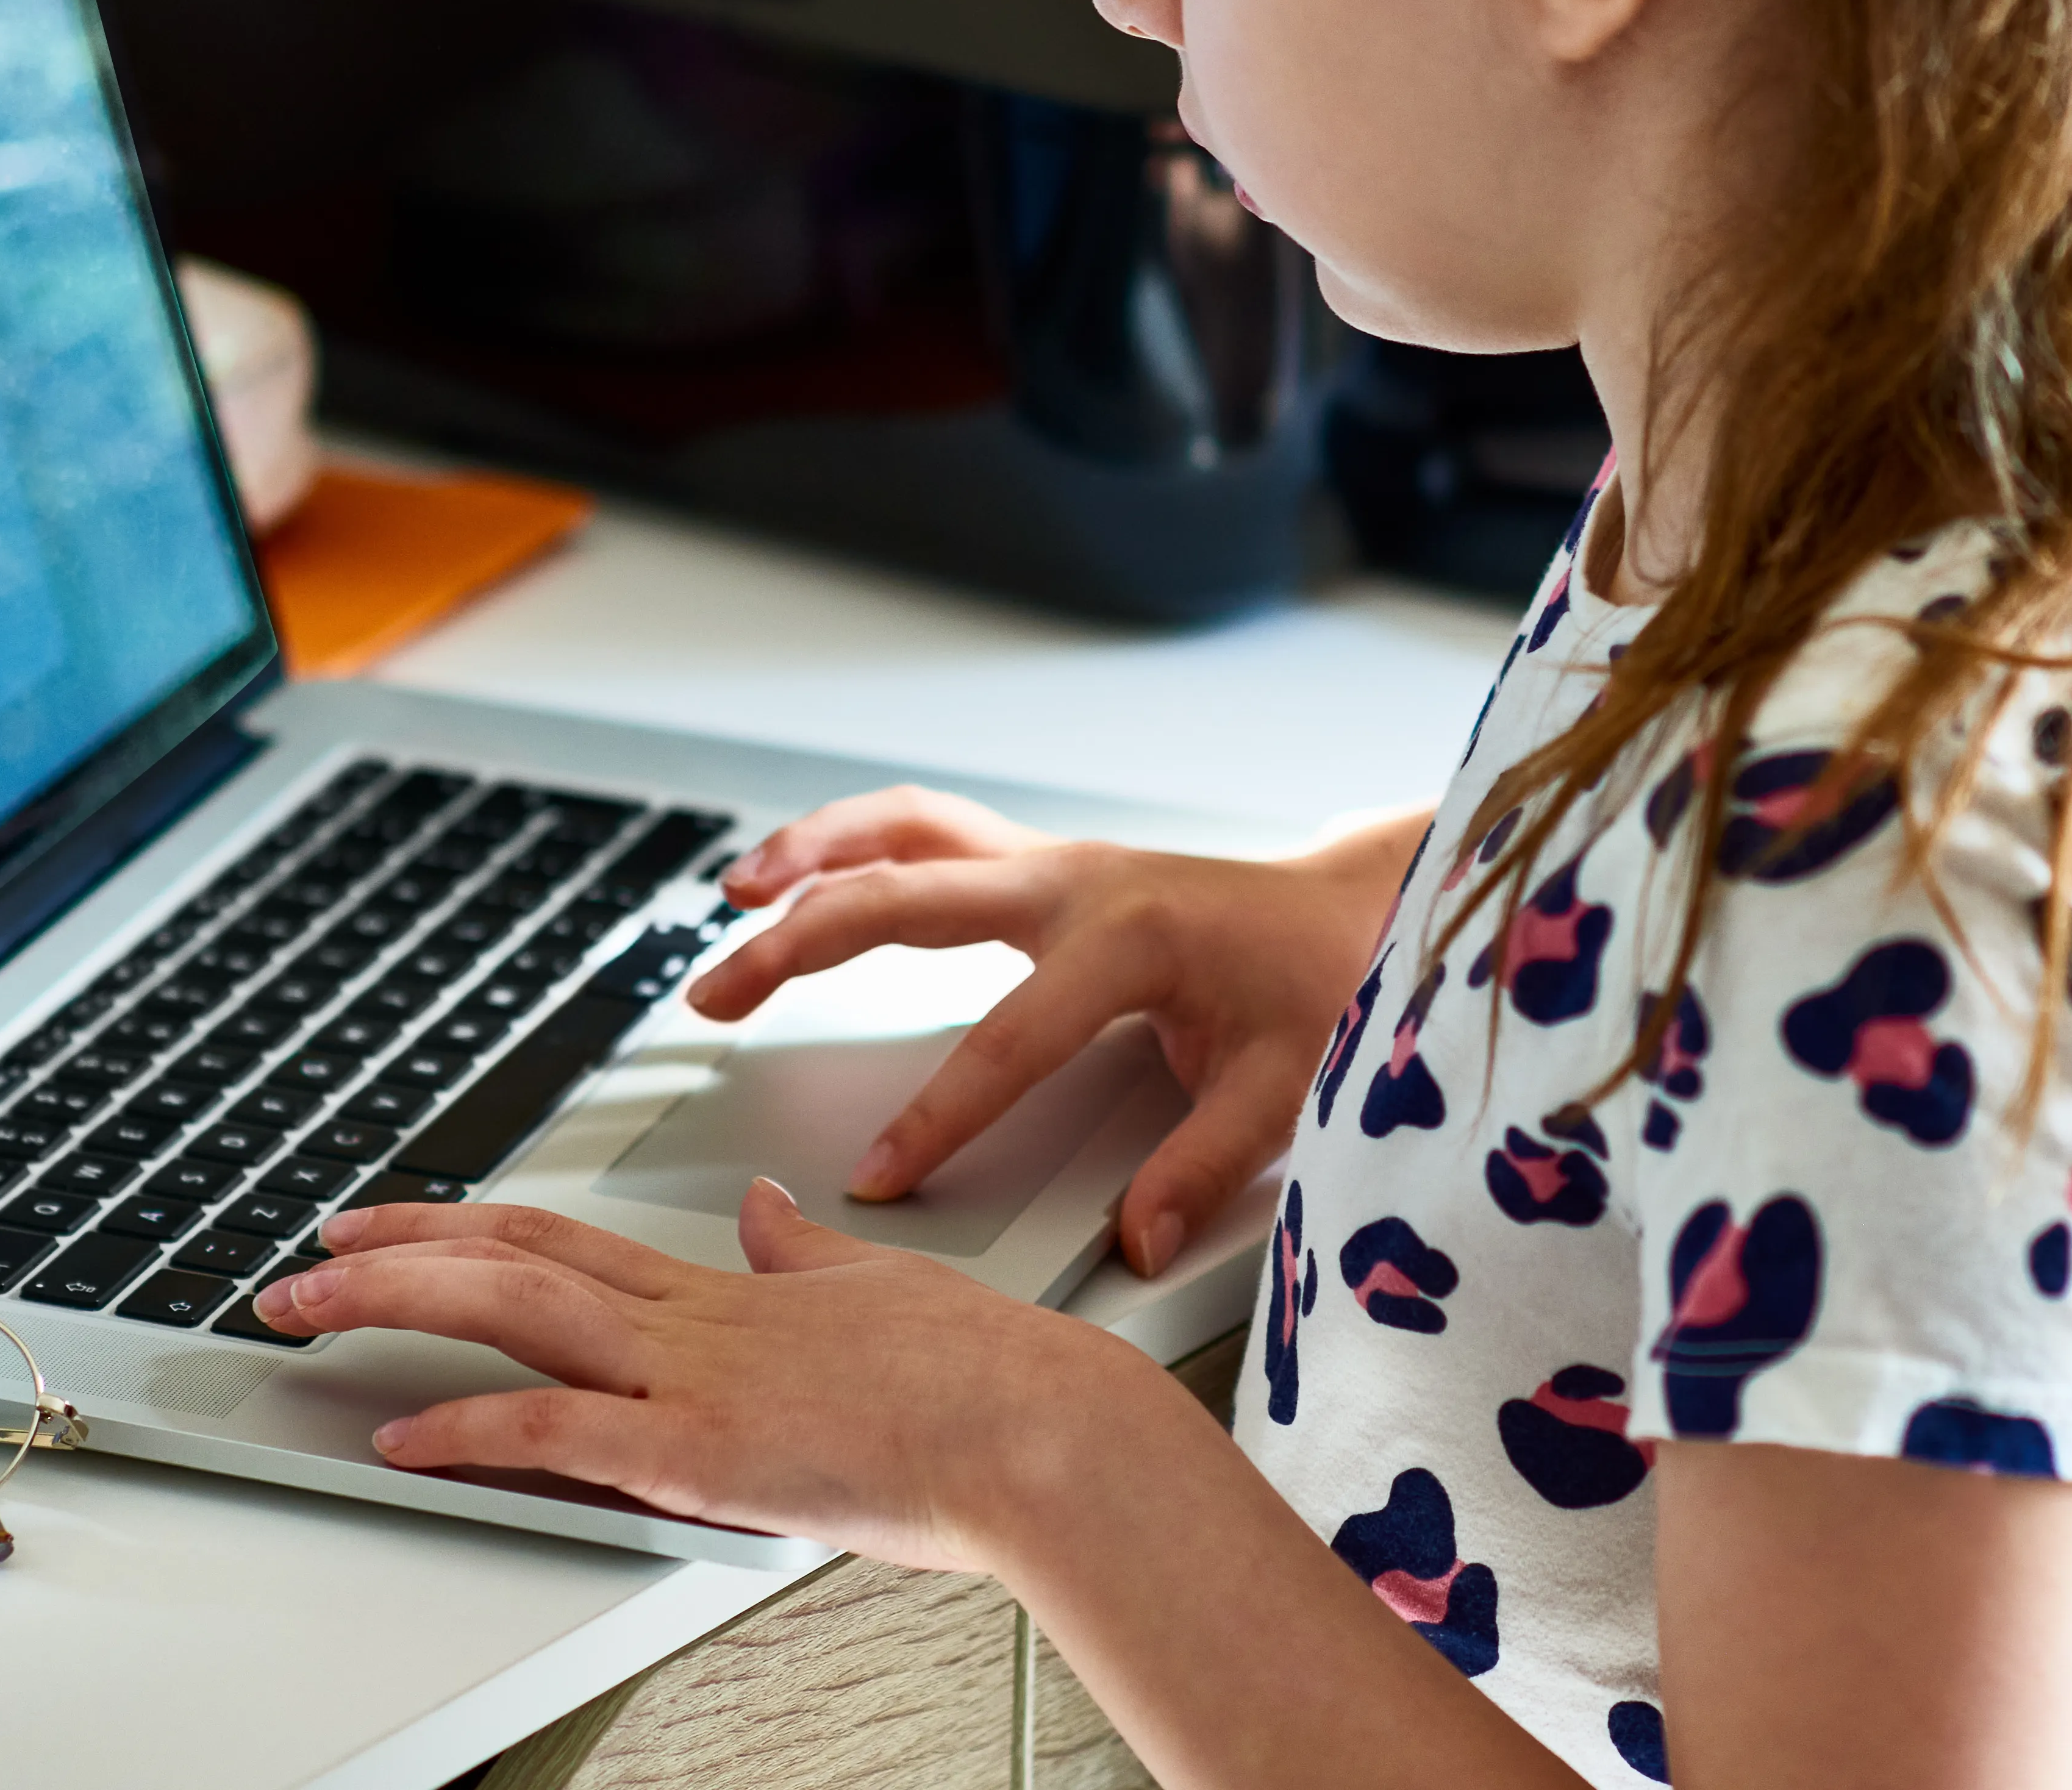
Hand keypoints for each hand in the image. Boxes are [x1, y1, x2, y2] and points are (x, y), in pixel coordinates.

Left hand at [258, 1185, 1189, 1572]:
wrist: (1045, 1428)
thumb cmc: (988, 1376)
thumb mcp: (879, 1291)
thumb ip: (806, 1256)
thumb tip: (767, 1215)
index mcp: (729, 1292)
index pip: (563, 1237)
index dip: (463, 1222)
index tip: (389, 1217)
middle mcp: (695, 1321)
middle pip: (514, 1259)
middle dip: (393, 1253)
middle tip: (304, 1257)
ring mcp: (695, 1383)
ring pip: (517, 1315)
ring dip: (397, 1306)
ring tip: (307, 1304)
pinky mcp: (705, 1455)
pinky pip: (562, 1434)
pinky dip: (472, 1430)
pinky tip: (402, 1434)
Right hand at [686, 787, 1421, 1277]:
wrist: (1353, 910)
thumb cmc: (1322, 985)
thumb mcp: (1286, 1082)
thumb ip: (1206, 1163)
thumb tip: (1139, 1239)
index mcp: (1128, 937)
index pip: (1007, 1039)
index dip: (939, 1115)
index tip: (880, 1177)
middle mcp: (1074, 882)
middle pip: (908, 897)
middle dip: (803, 944)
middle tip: (718, 994)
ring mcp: (1053, 863)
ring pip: (905, 832)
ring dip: (811, 855)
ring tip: (732, 898)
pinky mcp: (1042, 868)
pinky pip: (927, 834)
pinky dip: (852, 844)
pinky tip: (797, 871)